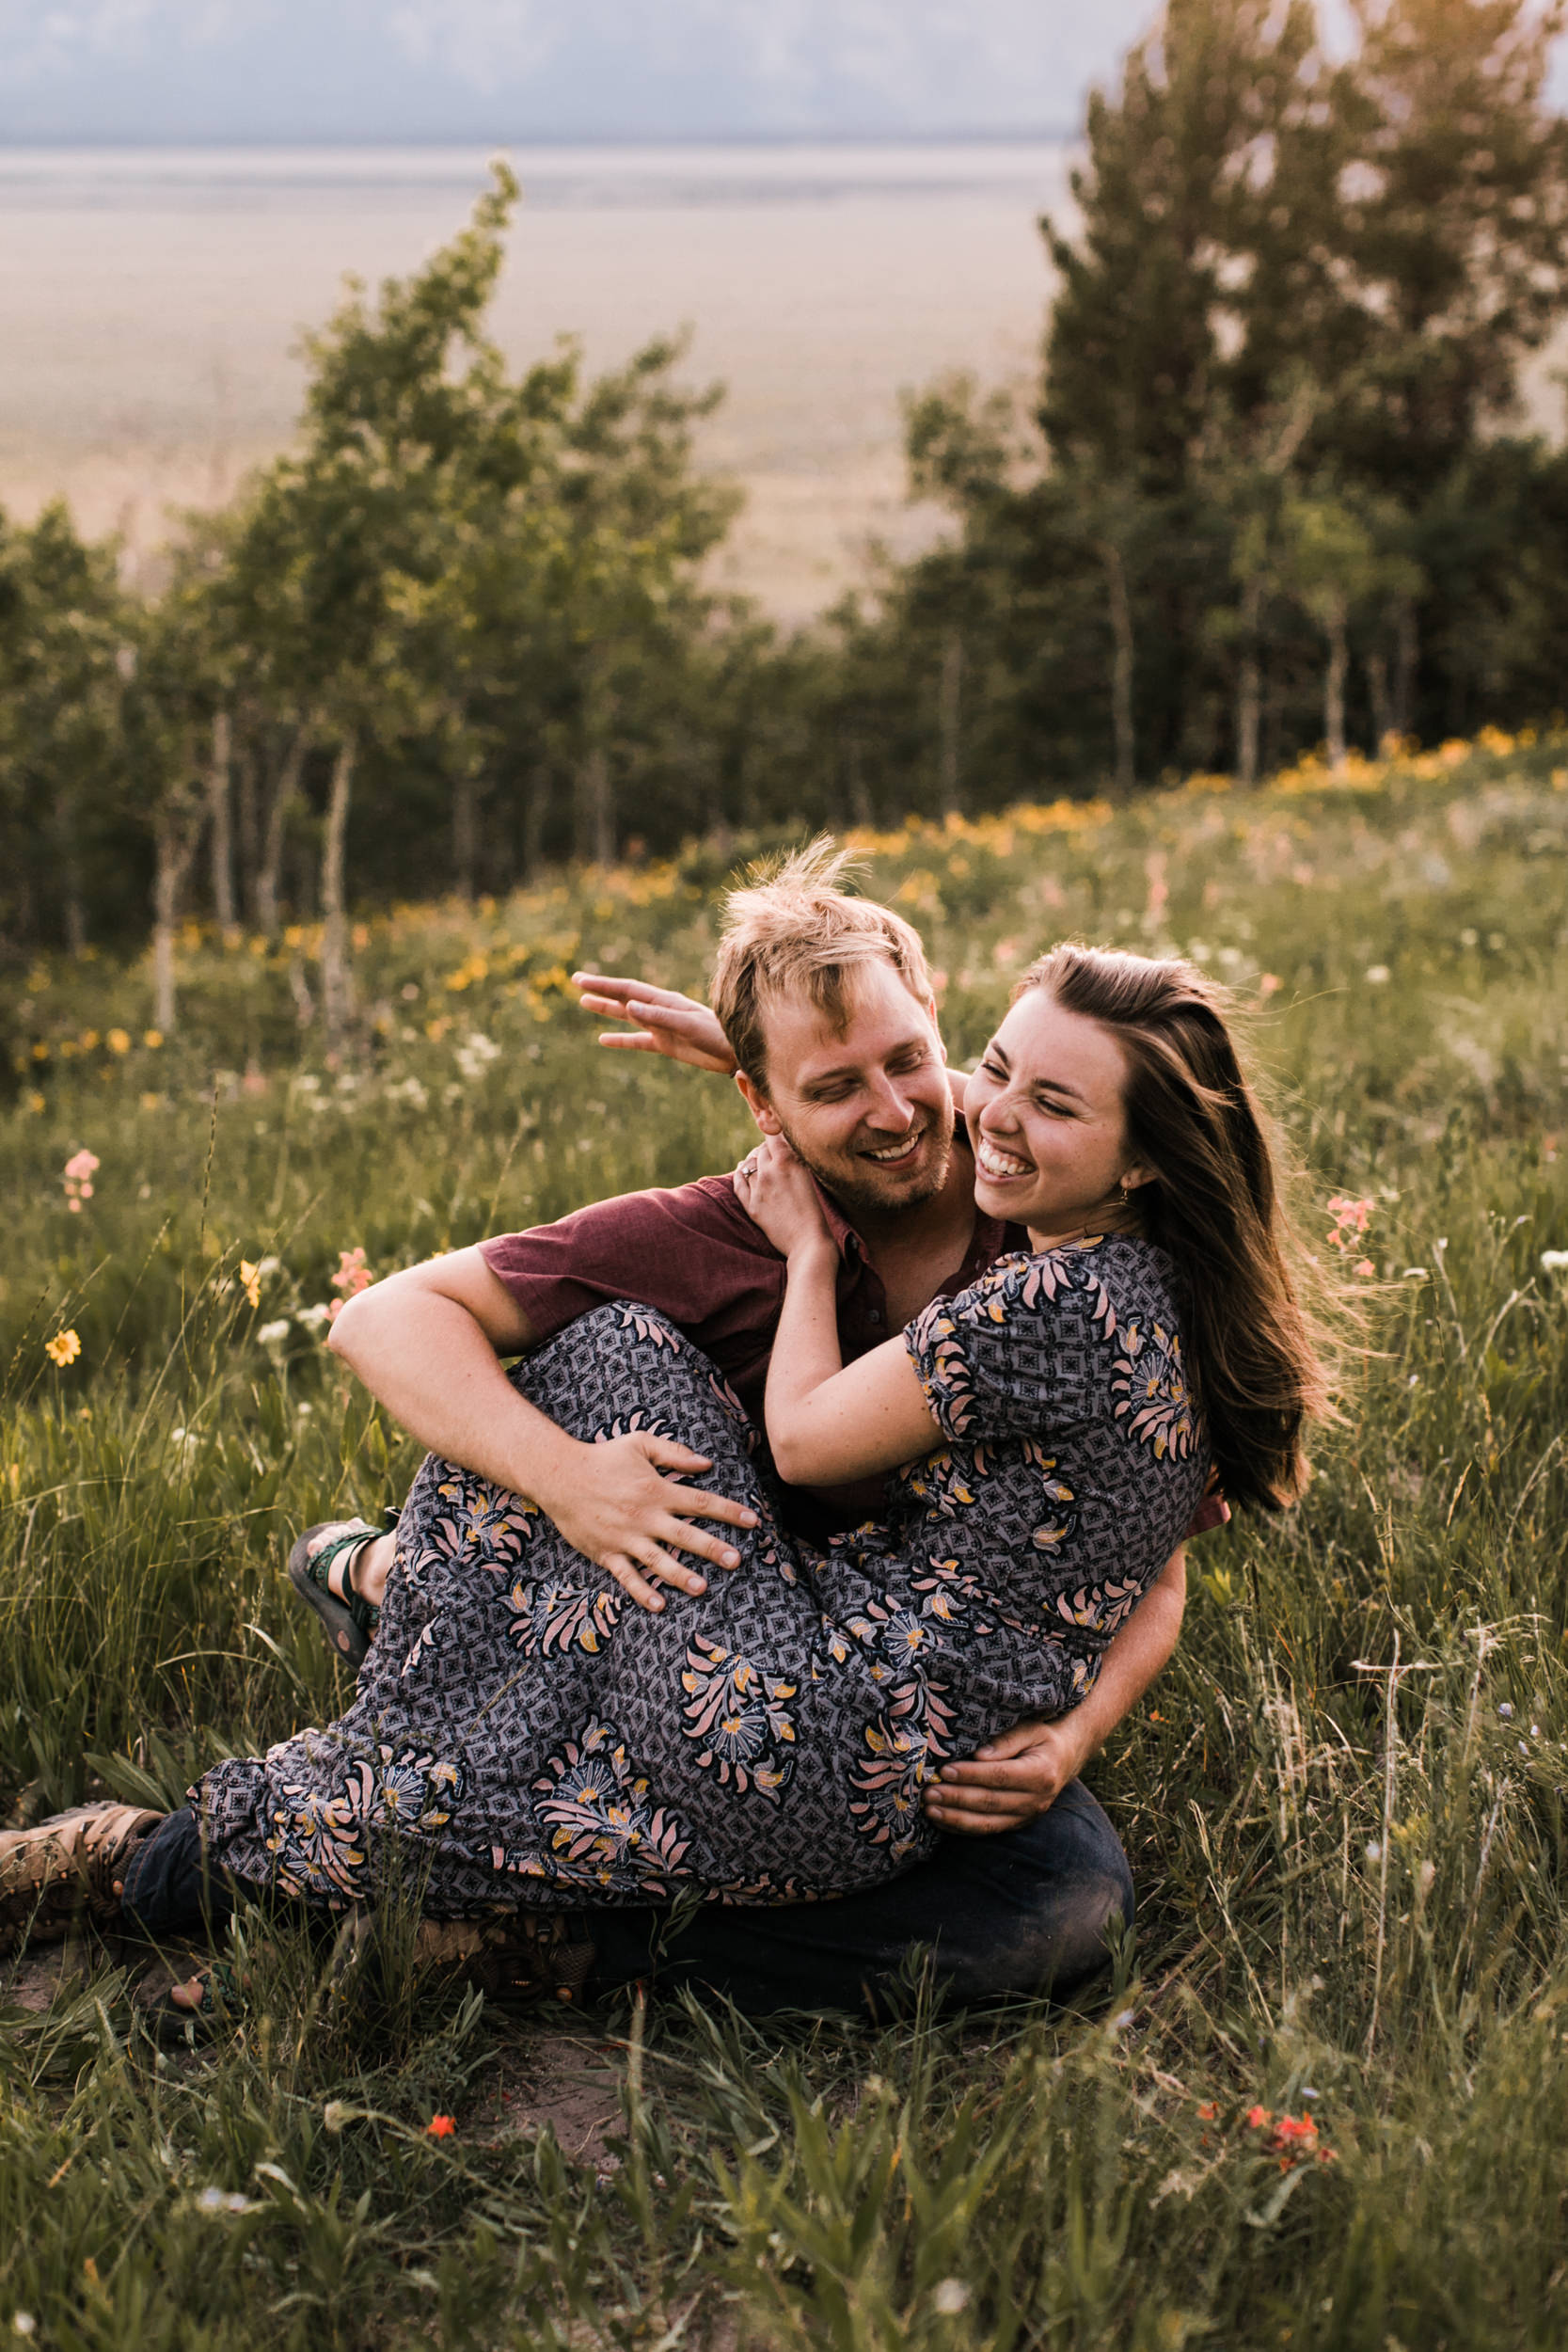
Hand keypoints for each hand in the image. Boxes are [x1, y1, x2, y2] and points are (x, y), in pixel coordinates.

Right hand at [544, 1430, 759, 1615]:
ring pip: (658, 1561)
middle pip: (685, 1535)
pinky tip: (659, 1605)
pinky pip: (626, 1576)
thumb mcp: (640, 1443)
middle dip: (713, 1548)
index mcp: (657, 1489)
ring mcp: (625, 1537)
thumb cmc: (603, 1457)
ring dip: (681, 1576)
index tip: (753, 1522)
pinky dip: (641, 1592)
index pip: (701, 1502)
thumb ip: (674, 1452)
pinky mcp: (606, 1552)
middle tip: (736, 1561)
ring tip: (702, 1588)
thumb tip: (707, 1463)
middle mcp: (645, 1516)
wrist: (559, 1475)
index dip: (728, 1511)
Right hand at [573, 973, 736, 1073]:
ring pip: (627, 1016)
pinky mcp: (666, 1043)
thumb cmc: (716, 1035)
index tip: (581, 981)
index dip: (604, 985)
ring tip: (584, 1003)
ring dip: (606, 1010)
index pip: (627, 989)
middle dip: (601, 990)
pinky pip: (637, 1040)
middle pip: (623, 997)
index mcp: (664, 1001)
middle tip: (576, 981)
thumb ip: (658, 1017)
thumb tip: (629, 1007)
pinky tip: (604, 1040)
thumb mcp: (686, 1025)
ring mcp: (661, 1026)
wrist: (735, 1052)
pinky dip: (620, 1039)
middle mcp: (659, 1010)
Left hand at [733, 1134, 833, 1260]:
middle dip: (766, 1149)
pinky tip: (741, 1170)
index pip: (772, 1134)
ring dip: (754, 1161)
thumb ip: (796, 1160)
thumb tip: (785, 1146)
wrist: (809, 1241)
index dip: (773, 1130)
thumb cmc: (817, 1210)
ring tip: (760, 1162)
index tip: (775, 1128)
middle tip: (773, 1152)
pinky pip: (738, 1183)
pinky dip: (739, 1173)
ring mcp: (758, 1189)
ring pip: (749, 1164)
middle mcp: (769, 1171)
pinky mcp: (751, 1206)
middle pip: (760, 1150)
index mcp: (787, 1161)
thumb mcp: (810, 1177)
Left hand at [922, 1716, 1087, 1834]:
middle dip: (956, 1798)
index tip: (946, 1771)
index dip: (971, 1775)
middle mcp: (1036, 1800)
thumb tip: (979, 1755)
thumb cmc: (1042, 1739)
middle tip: (930, 1792)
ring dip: (955, 1818)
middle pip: (990, 1802)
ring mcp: (1027, 1816)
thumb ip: (1006, 1740)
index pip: (999, 1776)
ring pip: (987, 1823)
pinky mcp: (1017, 1824)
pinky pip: (987, 1830)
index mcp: (1041, 1773)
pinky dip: (962, 1828)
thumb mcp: (1030, 1729)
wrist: (1064, 1759)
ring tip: (929, 1809)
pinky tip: (941, 1820)